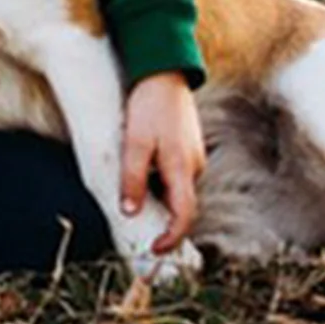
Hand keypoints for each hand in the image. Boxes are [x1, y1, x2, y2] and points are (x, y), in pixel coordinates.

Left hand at [120, 71, 205, 252]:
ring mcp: (194, 155)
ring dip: (159, 197)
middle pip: (180, 204)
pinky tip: (142, 170)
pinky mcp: (189, 146)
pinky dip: (161, 181)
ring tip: (133, 192)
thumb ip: (133, 178)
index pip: (184, 216)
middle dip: (161, 219)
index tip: (155, 250)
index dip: (172, 238)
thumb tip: (131, 211)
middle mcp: (194, 165)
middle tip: (135, 226)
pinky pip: (176, 174)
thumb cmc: (149, 106)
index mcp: (183, 168)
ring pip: (177, 188)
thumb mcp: (134, 143)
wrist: (165, 73)